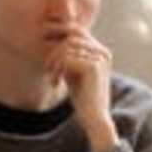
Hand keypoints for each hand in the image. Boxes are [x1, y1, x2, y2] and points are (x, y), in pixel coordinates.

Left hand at [45, 31, 117, 151]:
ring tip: (52, 77)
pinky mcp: (93, 66)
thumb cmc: (82, 98)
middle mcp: (104, 53)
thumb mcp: (73, 72)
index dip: (59, 38)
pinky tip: (56, 83)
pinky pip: (66, 58)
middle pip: (71, 36)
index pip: (77, 32)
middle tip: (48, 69)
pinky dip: (57, 69)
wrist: (94, 119)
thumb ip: (68, 55)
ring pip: (66, 47)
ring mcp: (100, 58)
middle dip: (55, 50)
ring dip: (54, 61)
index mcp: (102, 52)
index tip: (48, 56)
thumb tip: (54, 36)